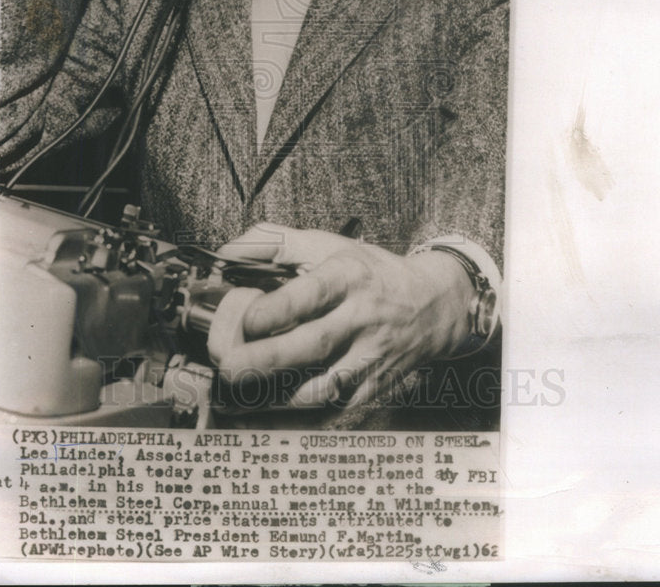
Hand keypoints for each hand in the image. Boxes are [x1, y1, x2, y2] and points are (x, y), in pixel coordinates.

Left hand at [210, 222, 475, 409]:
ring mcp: (371, 357)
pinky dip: (304, 416)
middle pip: (314, 344)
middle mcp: (362, 317)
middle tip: (229, 367)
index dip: (278, 309)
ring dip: (280, 397)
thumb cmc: (368, 271)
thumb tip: (227, 253)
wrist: (433, 304)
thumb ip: (275, 243)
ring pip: (325, 386)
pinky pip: (336, 409)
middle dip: (267, 359)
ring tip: (241, 398)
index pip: (313, 293)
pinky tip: (272, 414)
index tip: (247, 319)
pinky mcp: (375, 387)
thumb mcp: (328, 245)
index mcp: (348, 276)